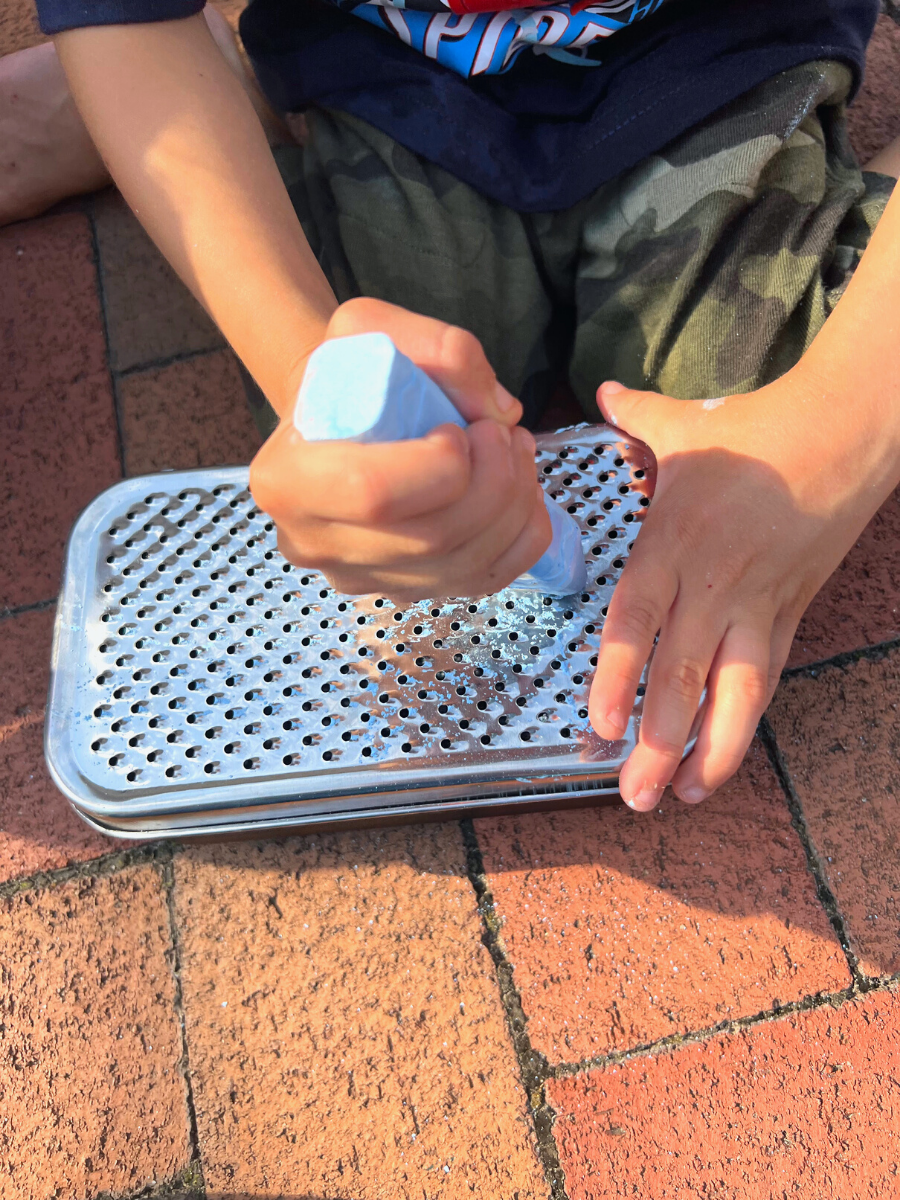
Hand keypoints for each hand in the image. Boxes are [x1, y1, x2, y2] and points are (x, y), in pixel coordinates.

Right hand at [249, 297, 549, 600]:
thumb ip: (439, 348)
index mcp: (288, 479)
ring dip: (514, 504)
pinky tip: (519, 493)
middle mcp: (313, 542)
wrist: (337, 417)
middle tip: (503, 432)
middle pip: (432, 538)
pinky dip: (521, 537)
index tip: (458, 428)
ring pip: (465, 565)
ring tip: (514, 451)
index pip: (374, 494)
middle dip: (494, 481)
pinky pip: (484, 581)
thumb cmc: (349, 373)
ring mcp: (360, 578)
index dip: (440, 465)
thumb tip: (500, 412)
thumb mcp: (373, 327)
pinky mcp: (402, 592)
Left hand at [589, 366, 898, 809]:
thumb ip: (635, 420)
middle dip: (656, 741)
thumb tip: (602, 395)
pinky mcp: (790, 614)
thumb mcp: (685, 424)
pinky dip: (745, 722)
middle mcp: (710, 583)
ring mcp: (755, 604)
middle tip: (632, 795)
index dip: (616, 677)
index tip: (598, 727)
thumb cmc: (758, 430)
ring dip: (710, 750)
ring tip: (683, 796)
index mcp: (670, 543)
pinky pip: (766, 677)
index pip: (635, 623)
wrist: (845, 431)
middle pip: (681, 674)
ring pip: (734, 691)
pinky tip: (724, 759)